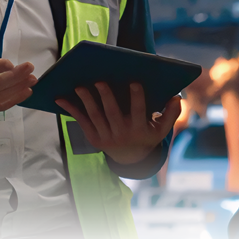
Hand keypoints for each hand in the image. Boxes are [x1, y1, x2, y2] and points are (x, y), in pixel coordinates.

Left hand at [56, 82, 180, 165]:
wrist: (130, 158)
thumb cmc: (147, 136)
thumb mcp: (161, 130)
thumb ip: (171, 114)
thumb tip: (177, 97)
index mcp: (139, 129)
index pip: (139, 112)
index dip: (137, 98)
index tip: (135, 82)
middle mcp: (122, 134)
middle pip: (112, 113)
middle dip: (106, 97)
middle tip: (100, 80)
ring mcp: (106, 137)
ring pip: (95, 116)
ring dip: (86, 101)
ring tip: (80, 86)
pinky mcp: (94, 138)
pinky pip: (81, 122)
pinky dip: (71, 110)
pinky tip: (61, 99)